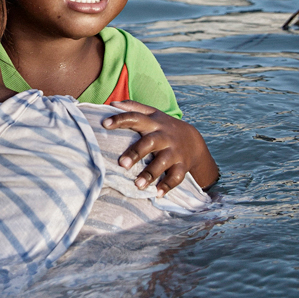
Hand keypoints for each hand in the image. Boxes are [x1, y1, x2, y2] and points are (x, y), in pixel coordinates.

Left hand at [101, 101, 218, 193]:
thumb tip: (111, 104)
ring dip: (150, 174)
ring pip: (162, 162)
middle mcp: (163, 137)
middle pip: (149, 142)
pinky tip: (157, 194)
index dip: (120, 119)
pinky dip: (167, 186)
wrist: (193, 141)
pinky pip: (176, 177)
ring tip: (137, 185)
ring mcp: (174, 152)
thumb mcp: (152, 113)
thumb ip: (133, 107)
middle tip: (121, 164)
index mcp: (153, 123)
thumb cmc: (163, 127)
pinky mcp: (182, 166)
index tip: (104, 124)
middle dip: (135, 153)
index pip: (135, 117)